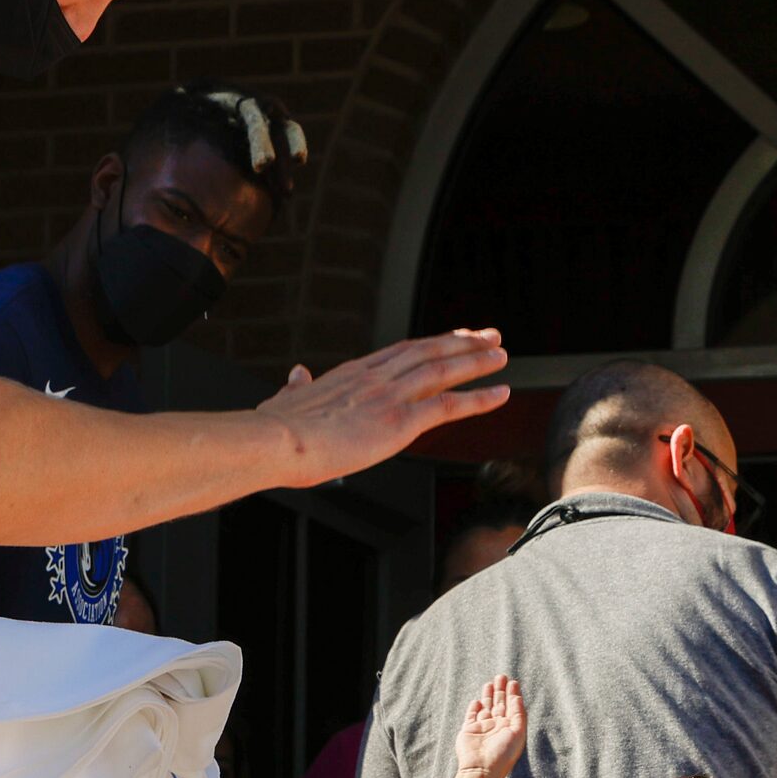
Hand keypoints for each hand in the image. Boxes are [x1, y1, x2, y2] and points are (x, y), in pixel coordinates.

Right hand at [260, 330, 508, 488]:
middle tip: (489, 335)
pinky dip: (478, 398)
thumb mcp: (285, 399)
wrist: (276, 441)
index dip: (430, 344)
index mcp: (351, 373)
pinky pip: (448, 406)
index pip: (400, 352)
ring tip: (500, 355)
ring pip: (443, 371)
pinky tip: (500, 394)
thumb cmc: (276, 430)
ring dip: (476, 361)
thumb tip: (297, 374)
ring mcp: (390, 396)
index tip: (450, 338)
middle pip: (428, 352)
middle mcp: (375, 377)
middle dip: (462, 342)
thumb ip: (296, 386)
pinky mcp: (399, 421)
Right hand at [455, 675, 525, 777]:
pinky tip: (478, 700)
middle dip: (501, 690)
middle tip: (501, 676)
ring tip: (490, 682)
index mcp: (510, 728)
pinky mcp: (468, 730)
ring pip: (486, 707)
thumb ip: (518, 714)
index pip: (512, 707)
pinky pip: (471, 715)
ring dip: (488, 695)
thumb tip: (517, 697)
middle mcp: (497, 727)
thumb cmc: (502, 754)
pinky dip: (474, 707)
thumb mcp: (517, 733)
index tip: (513, 682)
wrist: (481, 769)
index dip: (513, 694)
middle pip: (499, 704)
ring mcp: (482, 728)